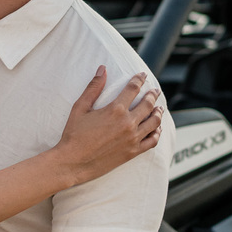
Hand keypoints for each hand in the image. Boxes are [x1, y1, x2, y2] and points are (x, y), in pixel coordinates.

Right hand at [57, 67, 162, 183]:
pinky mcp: (133, 152)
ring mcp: (133, 138)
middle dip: (152, 95)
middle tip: (154, 91)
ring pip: (154, 122)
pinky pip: (152, 141)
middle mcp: (128, 123)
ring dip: (158, 112)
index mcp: (115, 110)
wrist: (73, 162)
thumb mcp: (80, 108)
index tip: (142, 75)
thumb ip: (93, 88)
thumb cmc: (73, 135)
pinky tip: (157, 128)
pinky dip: (157, 133)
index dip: (139, 80)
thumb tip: (102, 69)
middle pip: (147, 104)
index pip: (132, 89)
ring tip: (159, 108)